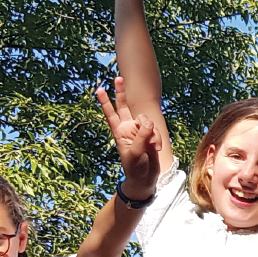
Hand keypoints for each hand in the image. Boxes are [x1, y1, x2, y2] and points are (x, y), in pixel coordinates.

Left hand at [95, 76, 161, 193]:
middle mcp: (128, 128)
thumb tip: (149, 121)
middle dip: (121, 92)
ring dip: (151, 133)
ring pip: (147, 120)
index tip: (100, 89)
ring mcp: (140, 130)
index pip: (110, 114)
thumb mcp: (134, 152)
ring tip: (151, 147)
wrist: (145, 178)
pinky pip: (156, 130)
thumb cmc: (135, 168)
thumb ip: (141, 135)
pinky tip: (156, 148)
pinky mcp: (151, 135)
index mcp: (119, 132)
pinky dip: (158, 138)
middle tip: (118, 78)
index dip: (106, 102)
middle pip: (124, 106)